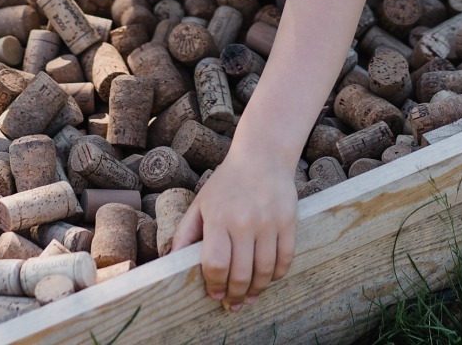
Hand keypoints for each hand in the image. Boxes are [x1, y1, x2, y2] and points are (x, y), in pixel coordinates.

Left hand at [172, 144, 296, 309]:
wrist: (262, 157)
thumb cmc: (226, 184)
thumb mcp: (200, 204)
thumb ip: (186, 234)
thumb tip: (172, 263)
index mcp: (219, 218)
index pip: (216, 264)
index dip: (214, 285)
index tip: (214, 295)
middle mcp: (244, 221)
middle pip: (240, 273)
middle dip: (235, 295)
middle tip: (232, 304)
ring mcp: (269, 222)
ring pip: (264, 271)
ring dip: (256, 290)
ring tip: (249, 297)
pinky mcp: (288, 221)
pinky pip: (285, 259)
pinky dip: (276, 275)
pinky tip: (267, 279)